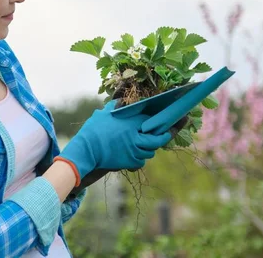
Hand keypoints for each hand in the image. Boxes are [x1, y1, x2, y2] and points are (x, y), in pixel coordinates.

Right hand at [67, 114, 189, 194]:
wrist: (86, 151)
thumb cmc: (93, 130)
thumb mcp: (103, 114)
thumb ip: (114, 106)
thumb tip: (119, 99)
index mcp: (132, 124)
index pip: (154, 122)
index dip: (166, 121)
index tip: (177, 117)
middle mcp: (137, 138)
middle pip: (158, 139)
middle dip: (167, 135)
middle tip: (170, 132)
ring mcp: (134, 151)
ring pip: (151, 152)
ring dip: (152, 148)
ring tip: (152, 143)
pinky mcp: (129, 162)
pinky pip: (140, 162)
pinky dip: (140, 159)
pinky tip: (138, 155)